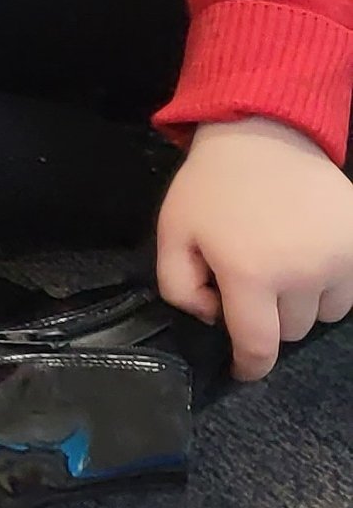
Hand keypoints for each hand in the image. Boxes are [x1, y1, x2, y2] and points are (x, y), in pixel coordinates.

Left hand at [156, 117, 352, 378]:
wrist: (263, 138)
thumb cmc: (211, 189)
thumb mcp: (172, 235)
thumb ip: (179, 288)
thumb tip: (213, 318)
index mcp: (251, 273)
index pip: (259, 344)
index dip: (250, 365)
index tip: (245, 369)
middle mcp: (303, 273)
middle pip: (292, 330)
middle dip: (269, 319)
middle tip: (252, 283)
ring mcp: (341, 258)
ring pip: (325, 315)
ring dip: (303, 304)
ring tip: (281, 268)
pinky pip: (350, 290)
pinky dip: (331, 286)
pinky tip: (308, 259)